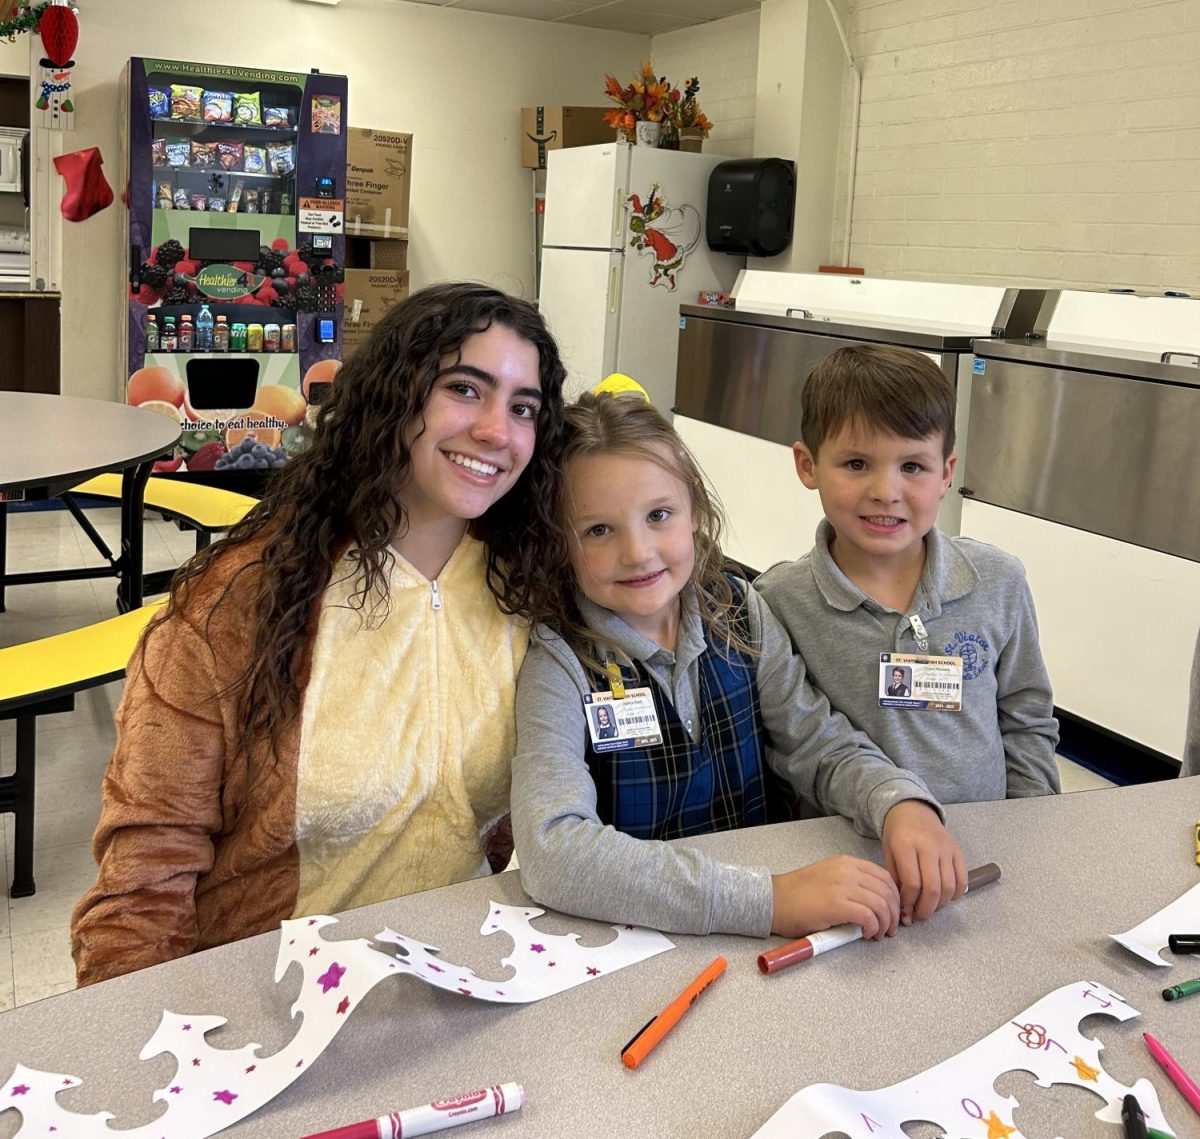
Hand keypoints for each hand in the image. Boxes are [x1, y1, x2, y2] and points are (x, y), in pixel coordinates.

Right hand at [770, 855, 899, 939]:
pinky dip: (873, 928)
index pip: (884, 876)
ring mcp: (842, 886)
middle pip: (887, 891)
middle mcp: (847, 870)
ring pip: (881, 904)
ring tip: (879, 934)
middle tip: (890, 928)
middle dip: (894, 913)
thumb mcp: (828, 878)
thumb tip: (874, 904)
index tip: (892, 912)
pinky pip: (869, 916)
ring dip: (886, 923)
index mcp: (846, 862)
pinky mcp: (837, 905)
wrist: (774, 900)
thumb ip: (851, 884)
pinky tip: (866, 934)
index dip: (894, 897)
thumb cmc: (797, 895)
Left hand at [881, 799, 966, 924]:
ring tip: (930, 907)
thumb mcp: (888, 855)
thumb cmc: (897, 836)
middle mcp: (928, 846)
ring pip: (949, 886)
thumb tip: (905, 912)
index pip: (912, 883)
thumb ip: (896, 881)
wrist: (912, 811)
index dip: (909, 903)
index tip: (905, 911)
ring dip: (940, 904)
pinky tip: (944, 898)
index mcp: (905, 845)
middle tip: (918, 916)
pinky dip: (956, 894)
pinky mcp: (958, 851)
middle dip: (926, 909)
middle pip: (933, 887)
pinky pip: (962, 879)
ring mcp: (946, 848)